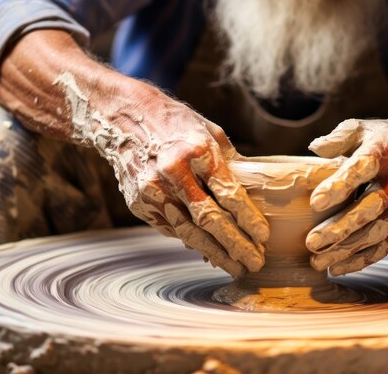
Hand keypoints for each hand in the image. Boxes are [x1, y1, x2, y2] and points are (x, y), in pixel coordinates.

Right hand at [82, 82, 269, 277]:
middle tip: (255, 262)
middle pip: (210, 219)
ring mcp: (152, 191)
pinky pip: (172, 228)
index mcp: (196, 150)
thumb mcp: (209, 132)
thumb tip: (257, 193)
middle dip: (236, 245)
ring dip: (216, 253)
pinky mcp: (139, 203)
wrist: (124, 119)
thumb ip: (231, 163)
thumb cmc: (175, 123)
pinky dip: (192, 242)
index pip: (228, 193)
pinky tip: (211, 252)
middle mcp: (172, 173)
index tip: (263, 237)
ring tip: (236, 267)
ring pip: (189, 232)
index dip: (248, 219)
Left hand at [305, 118, 387, 275]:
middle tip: (311, 242)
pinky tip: (337, 267)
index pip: (363, 167)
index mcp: (387, 150)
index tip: (315, 202)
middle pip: (371, 207)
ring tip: (317, 261)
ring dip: (347, 249)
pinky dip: (361, 259)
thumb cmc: (381, 139)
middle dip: (341, 227)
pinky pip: (385, 245)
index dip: (340, 185)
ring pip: (377, 231)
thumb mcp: (362, 128)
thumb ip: (339, 138)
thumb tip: (316, 149)